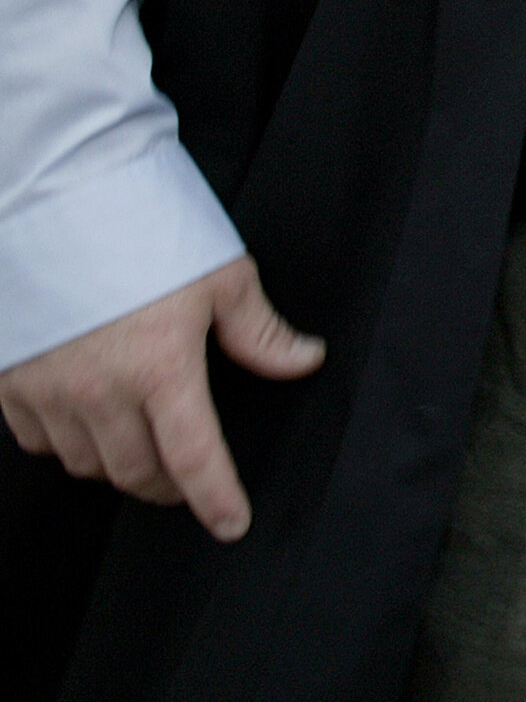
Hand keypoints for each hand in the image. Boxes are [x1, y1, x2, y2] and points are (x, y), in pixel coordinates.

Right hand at [0, 258, 323, 541]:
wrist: (56, 195)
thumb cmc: (144, 226)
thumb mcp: (221, 275)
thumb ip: (260, 332)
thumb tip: (303, 361)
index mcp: (161, 369)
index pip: (193, 459)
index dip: (215, 499)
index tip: (231, 524)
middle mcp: (98, 391)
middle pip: (138, 472)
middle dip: (171, 488)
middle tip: (191, 482)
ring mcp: (46, 391)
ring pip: (87, 464)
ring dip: (120, 467)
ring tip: (144, 449)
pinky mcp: (10, 382)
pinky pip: (38, 441)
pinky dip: (69, 445)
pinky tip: (90, 425)